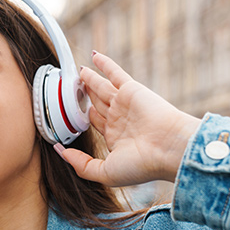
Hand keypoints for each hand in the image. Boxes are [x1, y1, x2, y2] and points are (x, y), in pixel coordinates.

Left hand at [56, 52, 200, 186]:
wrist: (169, 148)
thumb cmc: (141, 164)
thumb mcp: (105, 172)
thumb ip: (81, 164)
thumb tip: (60, 152)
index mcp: (116, 138)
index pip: (95, 123)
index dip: (82, 116)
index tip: (70, 111)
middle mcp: (120, 119)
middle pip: (96, 103)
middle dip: (84, 96)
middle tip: (70, 87)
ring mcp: (125, 104)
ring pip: (101, 88)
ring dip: (90, 80)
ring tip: (78, 73)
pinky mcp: (131, 90)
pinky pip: (115, 73)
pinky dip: (104, 64)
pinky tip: (93, 56)